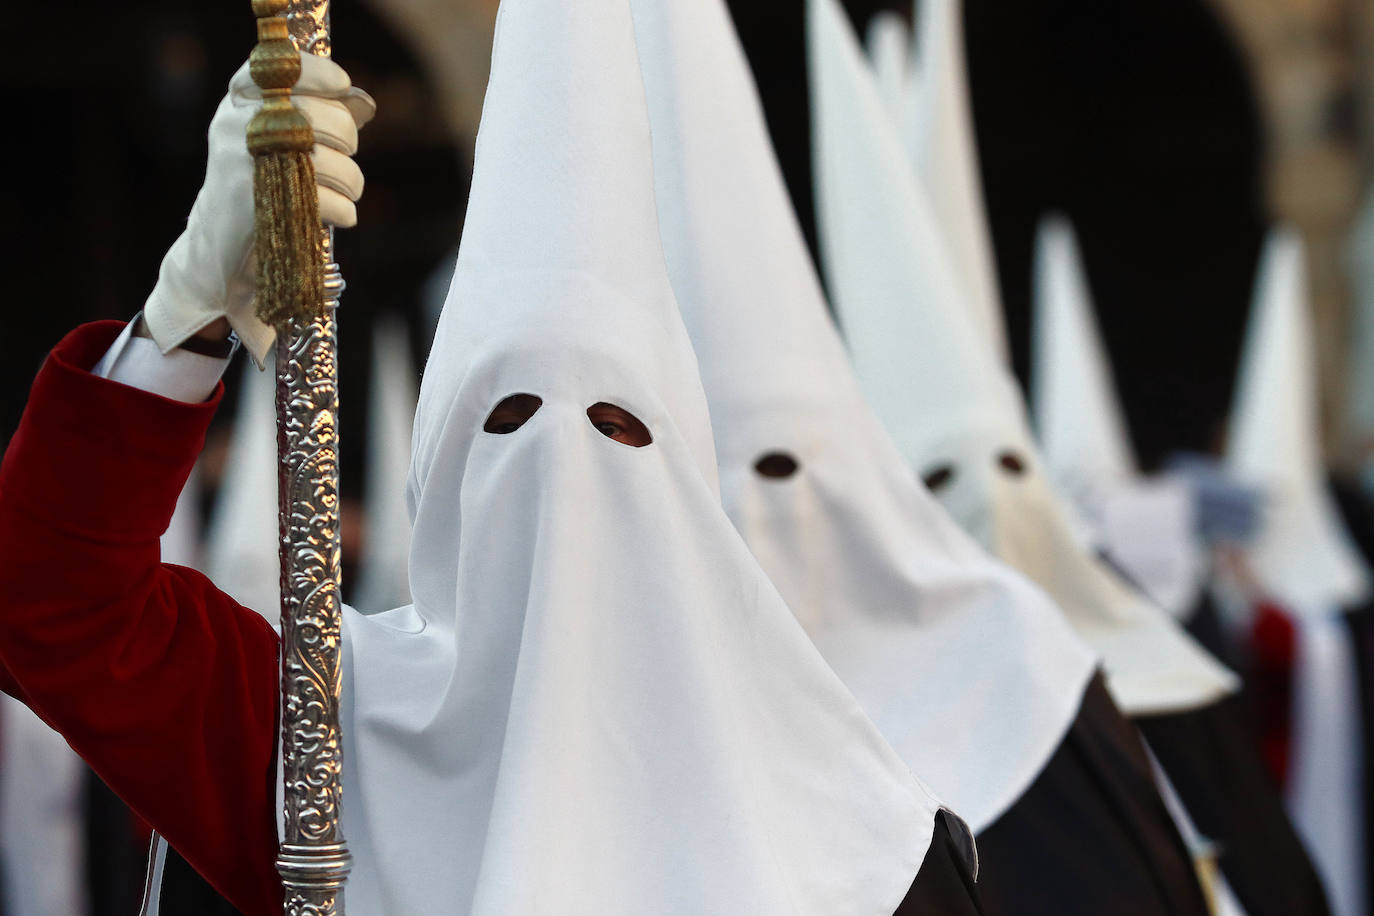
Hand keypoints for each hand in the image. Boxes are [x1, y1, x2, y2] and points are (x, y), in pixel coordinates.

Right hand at [143, 53, 374, 365]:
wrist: (213, 249)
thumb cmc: (259, 189)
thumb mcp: (272, 144)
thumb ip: (311, 119)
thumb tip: (362, 102)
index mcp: (237, 103)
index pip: (278, 67)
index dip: (317, 72)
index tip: (343, 84)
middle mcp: (235, 125)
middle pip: (319, 118)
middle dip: (349, 139)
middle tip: (347, 155)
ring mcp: (241, 162)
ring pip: (326, 161)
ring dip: (352, 180)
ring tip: (349, 193)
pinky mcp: (253, 203)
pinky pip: (322, 199)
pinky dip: (344, 209)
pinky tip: (342, 215)